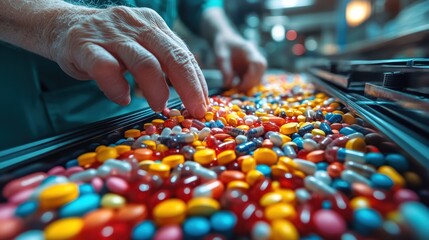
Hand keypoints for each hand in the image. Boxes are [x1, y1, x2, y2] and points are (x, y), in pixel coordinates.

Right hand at [48, 6, 207, 117]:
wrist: (62, 26)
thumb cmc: (108, 43)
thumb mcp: (140, 45)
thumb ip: (162, 62)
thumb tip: (191, 92)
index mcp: (153, 25)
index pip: (183, 53)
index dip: (197, 81)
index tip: (203, 105)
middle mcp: (136, 25)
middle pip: (172, 56)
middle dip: (189, 87)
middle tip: (195, 111)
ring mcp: (110, 34)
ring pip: (144, 62)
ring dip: (157, 89)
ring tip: (160, 107)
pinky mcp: (84, 45)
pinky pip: (106, 67)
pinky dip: (117, 87)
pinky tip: (123, 98)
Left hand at [213, 33, 266, 91]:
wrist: (225, 39)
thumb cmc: (223, 45)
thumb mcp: (220, 56)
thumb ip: (224, 69)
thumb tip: (229, 84)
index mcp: (249, 50)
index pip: (258, 63)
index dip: (252, 76)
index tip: (241, 84)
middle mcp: (255, 56)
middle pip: (261, 71)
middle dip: (251, 82)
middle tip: (237, 89)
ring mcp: (254, 63)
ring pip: (260, 76)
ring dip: (250, 85)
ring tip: (236, 88)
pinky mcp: (252, 69)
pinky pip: (255, 79)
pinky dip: (248, 85)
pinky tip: (238, 87)